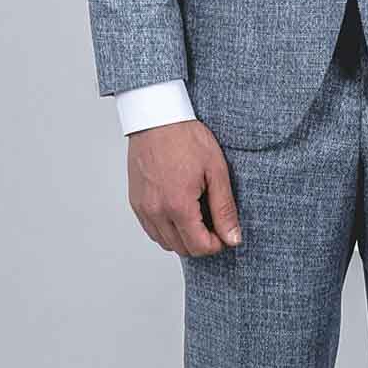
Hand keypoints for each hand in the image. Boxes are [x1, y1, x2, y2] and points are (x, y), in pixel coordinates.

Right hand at [127, 119, 240, 256]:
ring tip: (196, 215)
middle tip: (213, 223)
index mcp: (178, 205)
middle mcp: (156, 211)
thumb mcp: (216, 171)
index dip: (217, 244)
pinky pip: (151, 229)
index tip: (224, 232)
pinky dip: (166, 229)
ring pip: (165, 242)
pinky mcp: (136, 202)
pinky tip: (178, 211)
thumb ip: (224, 209)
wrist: (157, 118)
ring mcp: (143, 207)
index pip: (199, 247)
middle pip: (182, 249)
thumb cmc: (186, 138)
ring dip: (183, 237)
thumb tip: (232, 238)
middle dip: (201, 242)